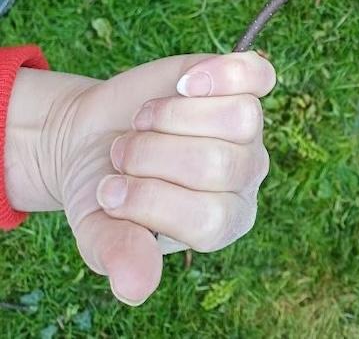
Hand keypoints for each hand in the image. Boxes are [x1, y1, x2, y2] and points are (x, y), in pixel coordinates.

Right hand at [5, 52, 275, 304]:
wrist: (95, 135)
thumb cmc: (101, 187)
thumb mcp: (98, 227)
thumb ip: (118, 253)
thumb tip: (135, 288)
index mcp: (220, 224)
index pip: (209, 219)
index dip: (152, 202)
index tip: (108, 191)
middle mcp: (243, 177)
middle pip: (220, 164)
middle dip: (154, 155)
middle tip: (121, 154)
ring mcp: (246, 129)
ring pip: (241, 118)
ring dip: (176, 116)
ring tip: (143, 122)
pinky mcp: (240, 84)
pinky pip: (258, 75)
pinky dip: (223, 74)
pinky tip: (185, 82)